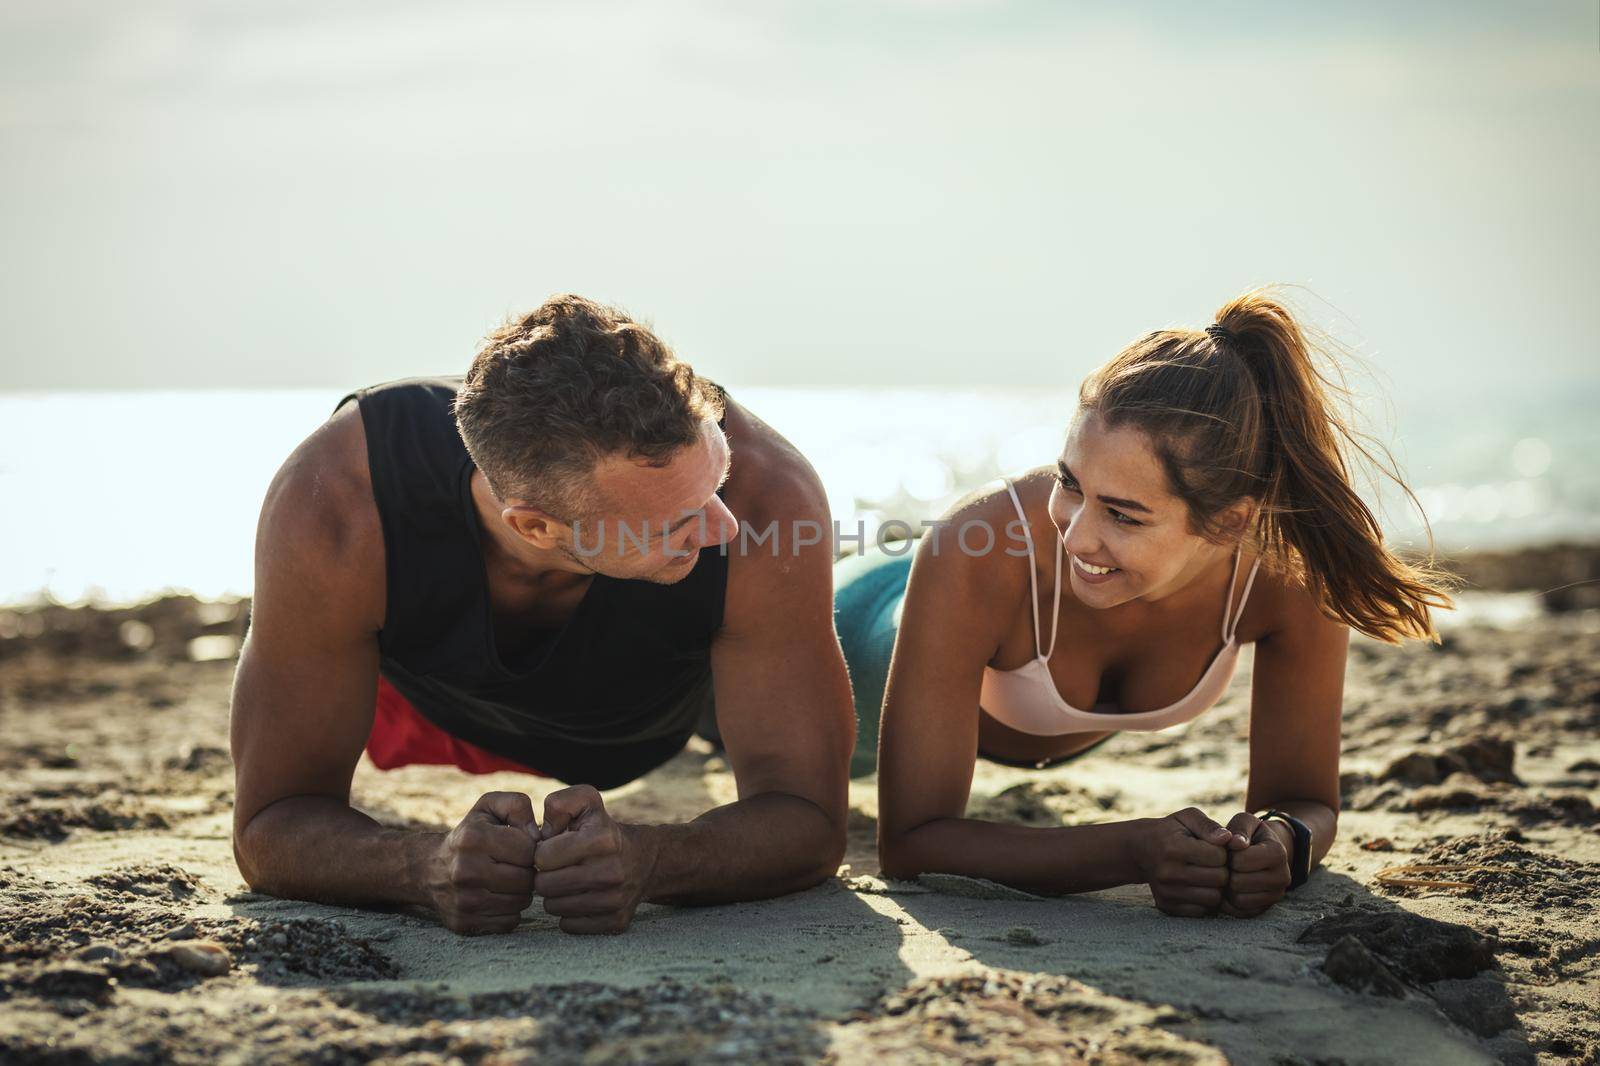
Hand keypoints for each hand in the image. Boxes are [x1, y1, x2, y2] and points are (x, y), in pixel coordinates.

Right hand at [426, 791, 537, 934]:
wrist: (428, 869)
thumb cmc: (470, 834)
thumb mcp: (489, 807)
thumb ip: (517, 805)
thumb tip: (537, 836)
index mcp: (473, 838)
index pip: (528, 850)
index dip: (531, 848)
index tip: (520, 846)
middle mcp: (465, 871)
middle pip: (527, 880)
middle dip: (528, 871)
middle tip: (516, 866)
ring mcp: (463, 900)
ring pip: (521, 902)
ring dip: (521, 892)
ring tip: (507, 879)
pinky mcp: (464, 923)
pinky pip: (509, 922)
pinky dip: (510, 911)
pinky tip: (498, 897)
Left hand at [533, 785, 655, 934]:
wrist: (644, 859)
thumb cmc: (602, 829)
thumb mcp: (586, 802)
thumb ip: (559, 803)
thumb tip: (542, 835)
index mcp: (602, 839)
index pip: (542, 857)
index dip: (542, 852)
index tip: (554, 848)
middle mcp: (612, 871)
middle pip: (544, 886)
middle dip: (545, 875)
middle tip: (558, 867)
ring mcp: (615, 900)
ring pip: (554, 908)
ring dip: (556, 895)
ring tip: (569, 881)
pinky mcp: (616, 922)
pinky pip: (569, 926)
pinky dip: (569, 914)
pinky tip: (580, 897)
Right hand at [1137, 807, 1250, 916]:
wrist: (1140, 849)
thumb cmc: (1170, 831)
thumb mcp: (1187, 818)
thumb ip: (1209, 825)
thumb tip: (1230, 838)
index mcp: (1173, 848)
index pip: (1218, 856)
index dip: (1222, 851)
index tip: (1214, 847)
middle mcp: (1167, 872)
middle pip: (1219, 879)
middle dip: (1222, 869)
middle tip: (1213, 863)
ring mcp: (1166, 892)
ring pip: (1213, 898)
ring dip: (1216, 887)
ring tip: (1207, 874)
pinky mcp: (1166, 906)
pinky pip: (1202, 911)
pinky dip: (1205, 900)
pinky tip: (1199, 886)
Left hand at [1219, 811, 1292, 917]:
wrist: (1262, 850)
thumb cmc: (1249, 834)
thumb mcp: (1245, 822)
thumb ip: (1239, 828)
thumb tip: (1235, 843)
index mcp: (1278, 853)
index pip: (1240, 860)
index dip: (1227, 854)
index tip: (1227, 849)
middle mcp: (1283, 877)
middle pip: (1238, 882)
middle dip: (1226, 872)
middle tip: (1225, 864)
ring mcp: (1276, 895)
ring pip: (1239, 900)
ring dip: (1226, 888)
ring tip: (1226, 874)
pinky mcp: (1266, 908)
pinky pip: (1240, 913)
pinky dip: (1228, 903)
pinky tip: (1226, 888)